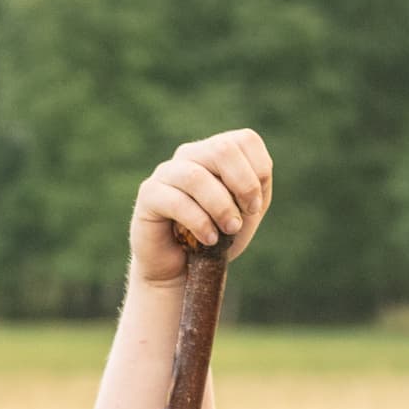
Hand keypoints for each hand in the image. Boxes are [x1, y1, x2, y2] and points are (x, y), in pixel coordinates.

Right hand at [129, 130, 272, 286]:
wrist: (179, 268)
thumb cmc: (214, 236)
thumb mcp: (244, 213)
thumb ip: (255, 190)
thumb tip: (255, 178)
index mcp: (216, 152)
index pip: (246, 140)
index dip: (258, 172)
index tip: (254, 206)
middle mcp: (191, 154)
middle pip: (223, 149)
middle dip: (243, 185)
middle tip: (245, 216)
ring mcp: (167, 172)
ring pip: (197, 176)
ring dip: (221, 207)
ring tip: (228, 230)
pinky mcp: (149, 194)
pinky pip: (177, 201)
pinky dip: (199, 222)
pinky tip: (208, 239)